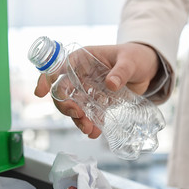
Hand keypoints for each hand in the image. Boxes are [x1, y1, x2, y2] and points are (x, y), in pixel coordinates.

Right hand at [34, 42, 158, 137]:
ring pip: (75, 106)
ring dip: (78, 119)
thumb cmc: (136, 57)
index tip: (41, 93)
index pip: (58, 68)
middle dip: (65, 106)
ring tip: (89, 129)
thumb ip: (121, 71)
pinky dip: (91, 123)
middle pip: (63, 92)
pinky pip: (89, 114)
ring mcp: (88, 89)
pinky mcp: (98, 101)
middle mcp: (81, 75)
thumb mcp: (129, 60)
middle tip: (77, 115)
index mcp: (82, 59)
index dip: (46, 80)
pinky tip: (95, 131)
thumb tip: (111, 85)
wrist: (147, 69)